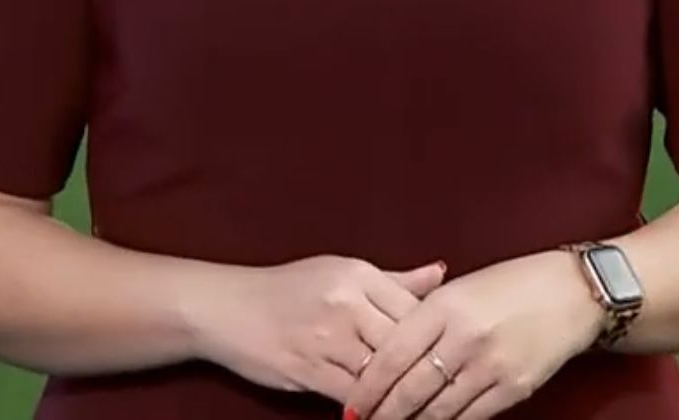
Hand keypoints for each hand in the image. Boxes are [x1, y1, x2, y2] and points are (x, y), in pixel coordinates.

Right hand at [192, 256, 447, 403]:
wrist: (227, 307)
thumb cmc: (289, 289)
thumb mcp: (341, 272)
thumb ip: (394, 280)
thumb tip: (441, 274)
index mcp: (359, 274)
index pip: (416, 310)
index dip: (436, 338)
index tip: (450, 357)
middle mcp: (347, 302)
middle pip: (404, 343)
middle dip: (423, 369)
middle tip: (446, 390)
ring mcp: (327, 337)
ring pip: (382, 374)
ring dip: (401, 395)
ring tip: (421, 408)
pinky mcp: (309, 369)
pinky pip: (354, 396)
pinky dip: (371, 409)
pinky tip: (381, 413)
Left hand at [344, 251, 602, 419]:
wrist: (571, 292)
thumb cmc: (511, 285)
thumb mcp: (460, 288)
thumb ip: (425, 316)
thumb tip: (386, 353)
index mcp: (445, 305)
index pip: (393, 354)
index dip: (368, 386)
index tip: (351, 404)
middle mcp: (465, 336)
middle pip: (411, 387)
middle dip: (383, 413)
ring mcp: (491, 365)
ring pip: (438, 409)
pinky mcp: (514, 387)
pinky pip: (470, 417)